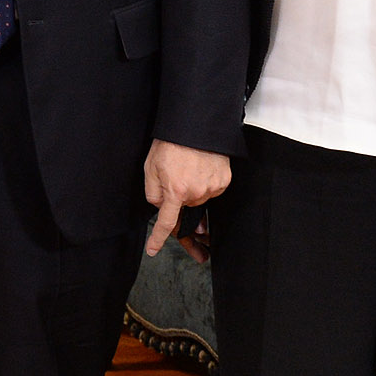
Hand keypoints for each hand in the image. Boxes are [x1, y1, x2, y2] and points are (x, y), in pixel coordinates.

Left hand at [142, 140, 229, 257]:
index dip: (158, 239)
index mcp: (175, 191)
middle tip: (177, 177)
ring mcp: (212, 188)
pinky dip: (204, 183)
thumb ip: (153, 192)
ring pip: (198, 199)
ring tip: (188, 168)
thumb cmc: (171, 143)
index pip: (166, 223)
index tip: (153, 249)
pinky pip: (211, 190)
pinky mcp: (224, 181)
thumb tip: (160, 206)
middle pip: (184, 208)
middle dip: (178, 199)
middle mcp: (196, 193)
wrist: (195, 125)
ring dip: (192, 191)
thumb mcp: (151, 168)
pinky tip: (200, 168)